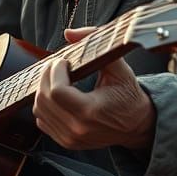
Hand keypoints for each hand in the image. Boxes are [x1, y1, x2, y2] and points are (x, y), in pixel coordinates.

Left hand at [33, 26, 155, 151]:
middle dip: (46, 76)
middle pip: (44, 99)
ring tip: (57, 78)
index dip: (55, 71)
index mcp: (90, 111)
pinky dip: (45, 105)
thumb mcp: (118, 68)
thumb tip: (69, 33)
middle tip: (57, 66)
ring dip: (43, 89)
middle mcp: (77, 129)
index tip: (64, 61)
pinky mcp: (66, 142)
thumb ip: (96, 44)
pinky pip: (42, 120)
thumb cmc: (128, 95)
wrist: (136, 125)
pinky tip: (58, 95)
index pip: (57, 91)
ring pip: (39, 109)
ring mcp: (70, 138)